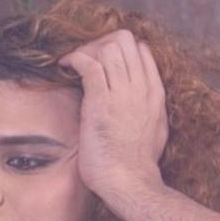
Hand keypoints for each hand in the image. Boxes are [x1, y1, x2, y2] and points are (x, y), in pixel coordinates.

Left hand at [59, 29, 169, 196]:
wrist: (129, 181)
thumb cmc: (135, 164)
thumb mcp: (153, 129)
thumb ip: (147, 109)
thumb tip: (136, 102)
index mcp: (155, 92)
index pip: (141, 49)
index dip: (116, 49)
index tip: (98, 61)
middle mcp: (141, 86)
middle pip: (125, 39)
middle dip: (99, 42)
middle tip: (83, 59)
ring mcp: (123, 92)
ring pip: (108, 46)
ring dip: (85, 49)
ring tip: (72, 64)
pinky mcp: (101, 100)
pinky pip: (89, 63)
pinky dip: (74, 58)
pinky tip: (64, 66)